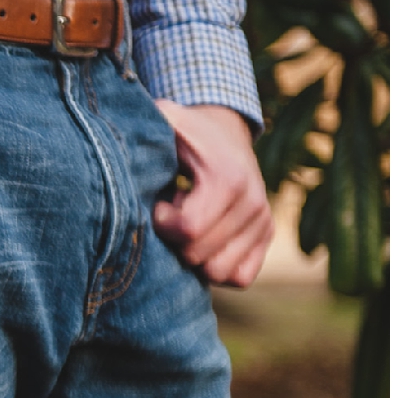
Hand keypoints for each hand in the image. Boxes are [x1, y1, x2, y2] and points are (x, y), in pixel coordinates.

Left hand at [151, 101, 273, 287]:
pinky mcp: (267, 238)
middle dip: (174, 240)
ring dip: (194, 255)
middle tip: (174, 212)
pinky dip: (215, 264)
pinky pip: (239, 277)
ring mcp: (264, 222)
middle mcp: (254, 202)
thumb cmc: (183, 133)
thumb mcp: (164, 121)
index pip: (187, 230)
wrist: (223, 134)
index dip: (162, 222)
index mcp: (228, 178)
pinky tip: (204, 238)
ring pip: (219, 273)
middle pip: (198, 257)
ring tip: (189, 223)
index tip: (161, 201)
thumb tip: (130, 136)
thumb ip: (147, 126)